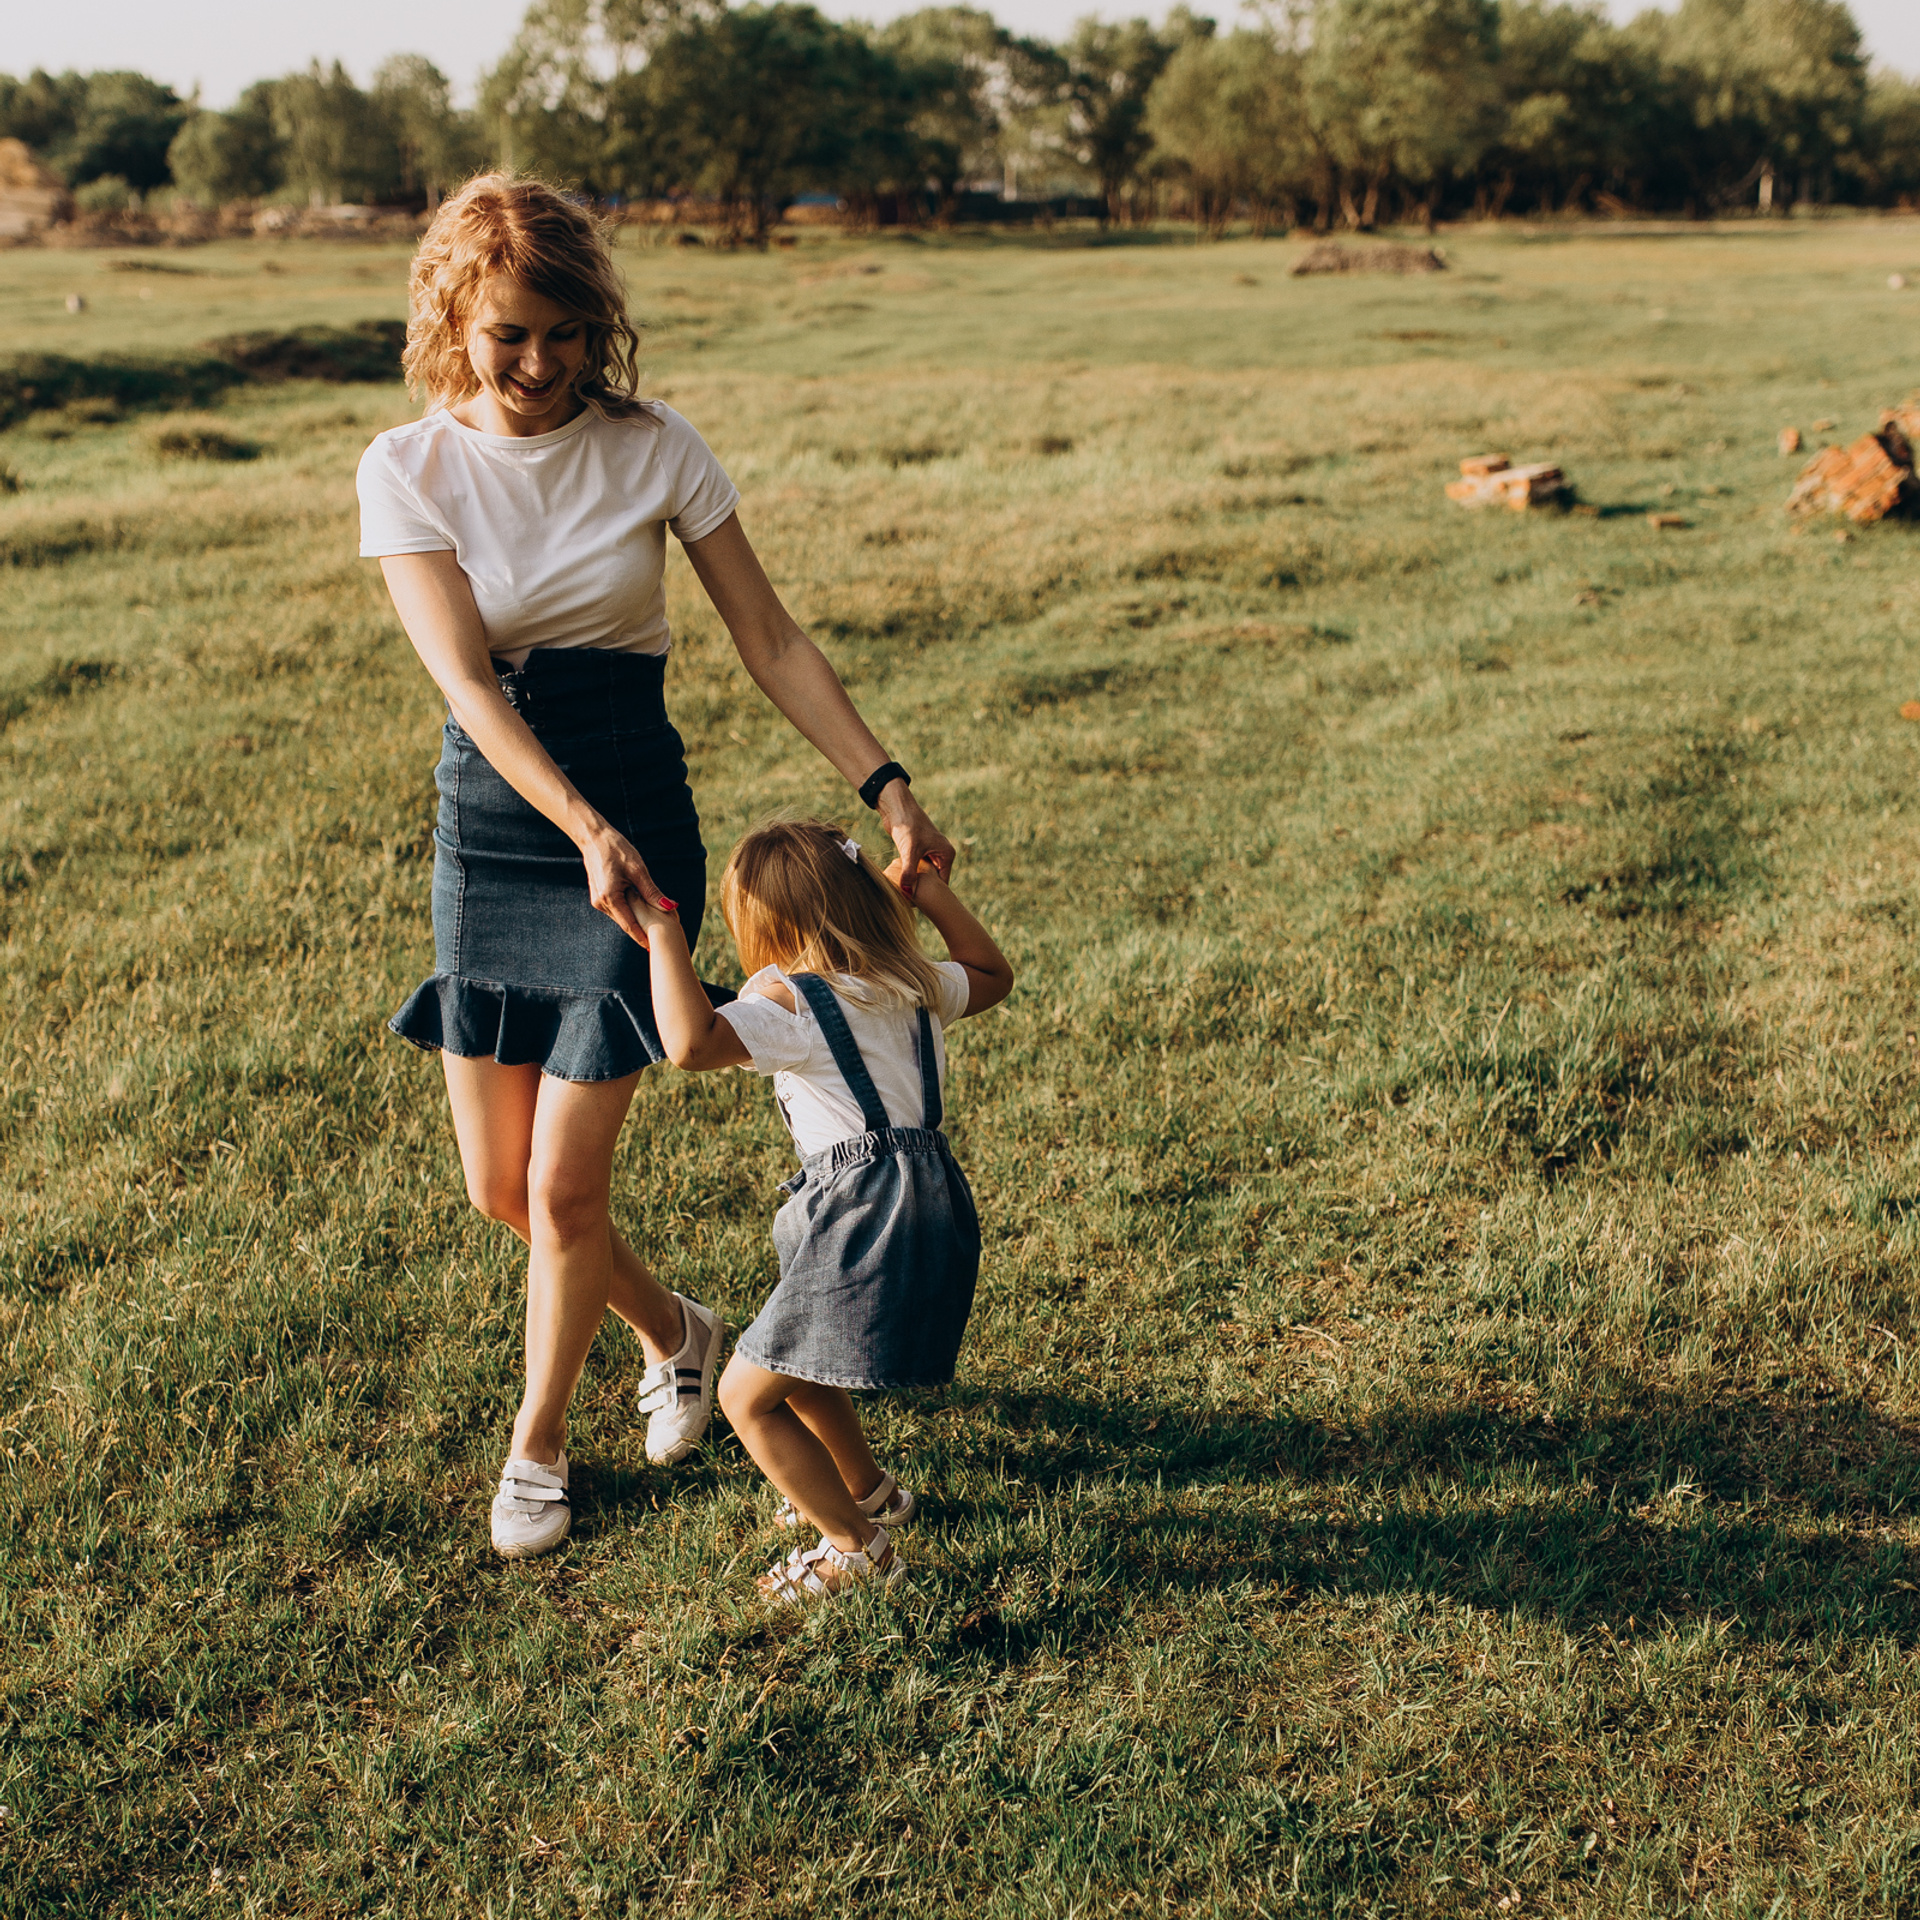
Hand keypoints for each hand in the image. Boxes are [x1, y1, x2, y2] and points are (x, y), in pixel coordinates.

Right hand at [581, 827, 675, 947]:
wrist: (594, 837)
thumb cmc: (617, 850)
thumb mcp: (638, 870)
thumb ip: (652, 892)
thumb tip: (670, 907)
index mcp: (610, 897)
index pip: (629, 924)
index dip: (642, 937)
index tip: (653, 949)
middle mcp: (601, 902)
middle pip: (625, 922)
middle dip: (641, 930)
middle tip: (659, 942)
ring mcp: (598, 900)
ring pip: (621, 916)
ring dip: (636, 921)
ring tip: (654, 929)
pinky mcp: (599, 896)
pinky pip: (616, 908)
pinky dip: (629, 911)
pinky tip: (641, 913)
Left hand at [875, 782, 954, 896]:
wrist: (896, 808)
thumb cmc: (908, 825)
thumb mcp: (909, 851)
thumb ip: (909, 872)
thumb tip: (907, 892)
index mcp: (946, 854)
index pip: (943, 882)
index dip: (934, 894)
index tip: (923, 906)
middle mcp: (940, 854)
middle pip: (934, 880)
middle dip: (924, 890)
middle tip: (913, 905)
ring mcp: (929, 853)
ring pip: (924, 875)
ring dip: (916, 883)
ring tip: (906, 897)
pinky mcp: (917, 852)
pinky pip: (916, 869)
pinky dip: (910, 876)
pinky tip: (901, 885)